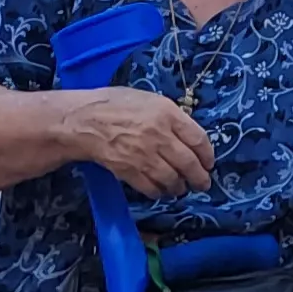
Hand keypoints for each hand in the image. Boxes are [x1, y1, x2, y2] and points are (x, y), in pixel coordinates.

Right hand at [55, 88, 212, 197]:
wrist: (83, 120)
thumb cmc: (115, 104)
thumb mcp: (149, 99)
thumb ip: (171, 116)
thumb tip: (188, 135)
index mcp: (168, 113)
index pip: (199, 139)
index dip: (208, 155)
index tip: (209, 163)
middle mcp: (160, 136)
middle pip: (189, 163)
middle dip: (199, 178)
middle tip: (202, 184)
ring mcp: (144, 156)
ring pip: (172, 179)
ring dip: (180, 187)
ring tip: (180, 188)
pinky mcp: (129, 172)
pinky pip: (151, 188)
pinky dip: (159, 192)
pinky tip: (160, 191)